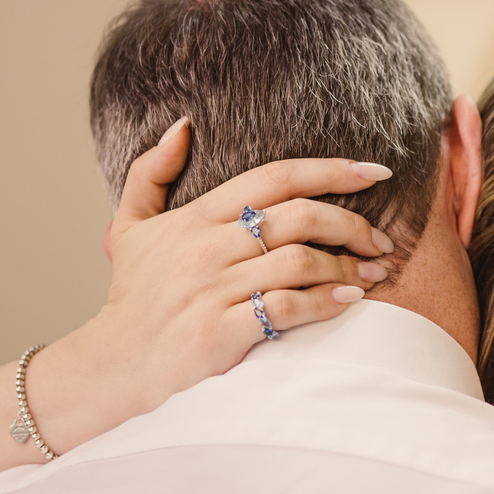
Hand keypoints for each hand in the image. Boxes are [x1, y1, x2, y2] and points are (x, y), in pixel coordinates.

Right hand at [35, 117, 394, 440]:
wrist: (114, 366)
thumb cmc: (134, 297)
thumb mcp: (129, 227)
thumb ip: (150, 171)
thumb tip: (182, 127)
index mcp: (195, 217)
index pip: (275, 177)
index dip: (332, 169)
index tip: (375, 171)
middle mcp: (205, 248)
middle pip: (299, 217)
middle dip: (352, 224)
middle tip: (380, 240)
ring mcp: (213, 290)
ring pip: (299, 261)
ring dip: (347, 266)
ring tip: (372, 274)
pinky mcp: (220, 332)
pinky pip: (287, 309)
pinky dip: (325, 303)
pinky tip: (348, 301)